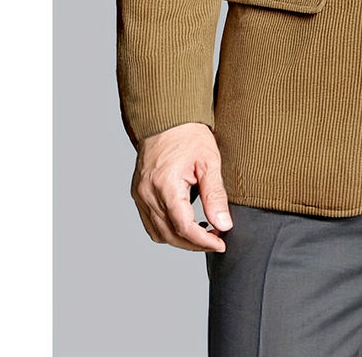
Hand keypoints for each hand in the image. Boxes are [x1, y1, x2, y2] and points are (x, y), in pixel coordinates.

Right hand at [130, 122, 233, 252]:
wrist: (167, 118)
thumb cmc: (189, 135)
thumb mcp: (209, 162)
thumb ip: (215, 195)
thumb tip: (224, 224)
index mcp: (165, 185)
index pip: (183, 226)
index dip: (203, 241)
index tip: (221, 243)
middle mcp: (147, 193)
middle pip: (169, 235)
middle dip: (193, 244)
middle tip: (216, 240)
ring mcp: (139, 195)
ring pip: (158, 233)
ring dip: (180, 239)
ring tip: (203, 234)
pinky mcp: (138, 194)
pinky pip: (150, 222)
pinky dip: (167, 229)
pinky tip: (186, 224)